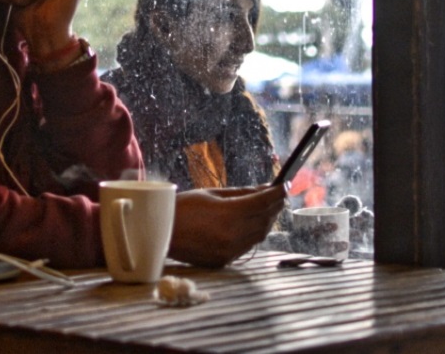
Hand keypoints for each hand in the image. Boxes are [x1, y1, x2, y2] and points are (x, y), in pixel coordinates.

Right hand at [168, 184, 284, 267]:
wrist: (159, 233)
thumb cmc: (183, 208)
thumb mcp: (212, 194)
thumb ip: (241, 193)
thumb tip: (264, 189)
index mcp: (228, 214)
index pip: (263, 202)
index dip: (276, 192)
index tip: (284, 184)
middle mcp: (232, 234)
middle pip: (265, 219)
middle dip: (274, 206)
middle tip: (279, 195)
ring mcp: (229, 250)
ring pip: (259, 234)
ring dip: (266, 220)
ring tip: (269, 208)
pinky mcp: (224, 260)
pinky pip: (247, 246)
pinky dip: (254, 233)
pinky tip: (252, 223)